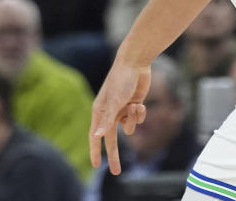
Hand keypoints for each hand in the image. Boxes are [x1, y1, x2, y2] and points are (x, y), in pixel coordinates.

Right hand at [89, 59, 151, 174]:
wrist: (135, 63)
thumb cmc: (121, 80)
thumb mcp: (114, 102)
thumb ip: (107, 120)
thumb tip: (97, 136)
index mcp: (99, 112)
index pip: (95, 136)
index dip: (95, 151)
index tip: (95, 165)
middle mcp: (110, 113)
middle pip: (112, 139)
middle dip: (114, 155)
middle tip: (117, 172)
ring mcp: (122, 110)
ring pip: (129, 128)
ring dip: (133, 121)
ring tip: (135, 106)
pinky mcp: (134, 106)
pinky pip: (137, 119)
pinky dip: (140, 114)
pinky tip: (140, 103)